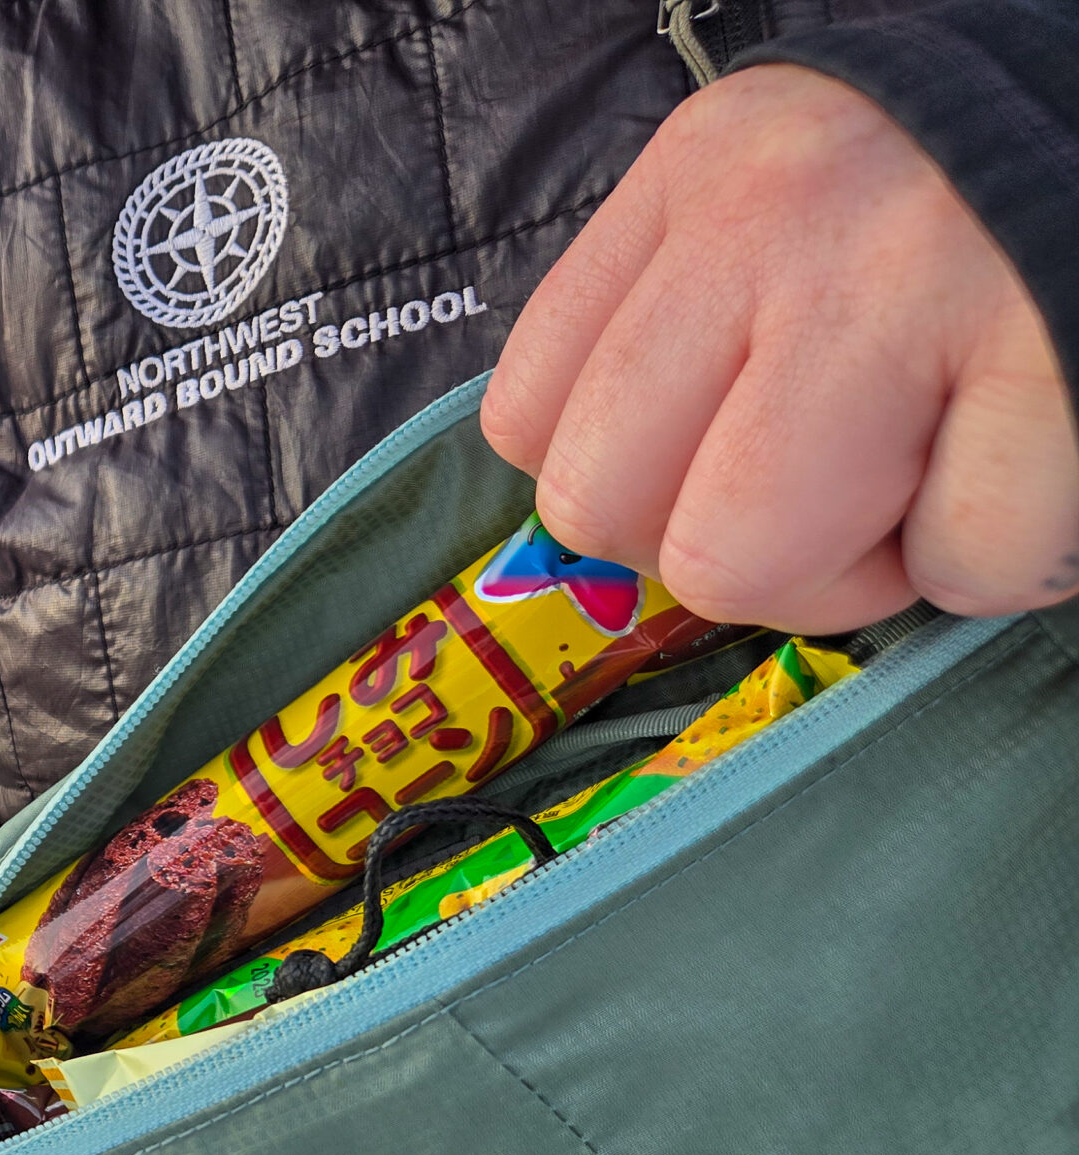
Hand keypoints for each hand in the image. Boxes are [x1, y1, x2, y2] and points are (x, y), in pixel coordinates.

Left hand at [484, 65, 1078, 631]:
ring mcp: (906, 279)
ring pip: (737, 561)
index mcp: (698, 175)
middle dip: (719, 552)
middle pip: (604, 508)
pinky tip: (1021, 465)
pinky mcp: (1042, 355)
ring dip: (846, 576)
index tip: (726, 465)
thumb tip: (614, 530)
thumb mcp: (780, 230)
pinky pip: (954, 567)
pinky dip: (992, 561)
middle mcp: (774, 211)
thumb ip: (679, 351)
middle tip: (834, 495)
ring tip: (925, 482)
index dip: (630, 495)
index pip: (529, 418)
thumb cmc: (960, 230)